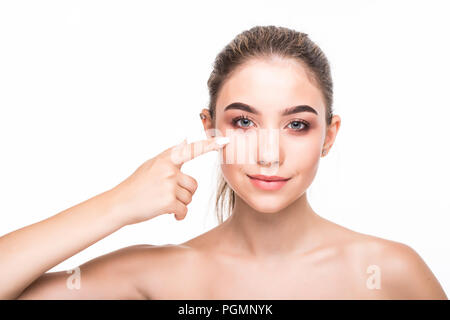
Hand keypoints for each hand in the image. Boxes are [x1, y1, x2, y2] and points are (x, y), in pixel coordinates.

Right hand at [107, 136, 229, 225]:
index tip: (224, 142)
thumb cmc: (137, 184)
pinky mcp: (168, 202)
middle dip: (184, 193)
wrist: (120, 204)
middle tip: (165, 194)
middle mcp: (169, 170)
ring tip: (161, 201)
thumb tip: (185, 138)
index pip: (192, 150)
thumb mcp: (152, 164)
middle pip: (193, 185)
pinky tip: (167, 213)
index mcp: (166, 159)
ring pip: (189, 198)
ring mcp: (169, 185)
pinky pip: (184, 210)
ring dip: (179, 204)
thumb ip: (171, 153)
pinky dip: (178, 215)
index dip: (209, 145)